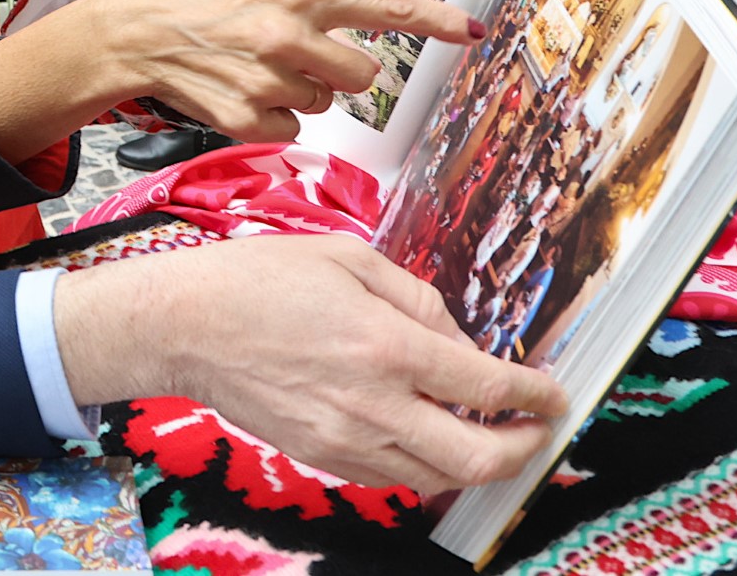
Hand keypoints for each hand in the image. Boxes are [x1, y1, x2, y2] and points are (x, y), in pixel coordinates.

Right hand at [54, 233, 567, 493]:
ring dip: (476, 463)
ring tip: (487, 435)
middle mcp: (375, 404)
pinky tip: (425, 437)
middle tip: (535, 428)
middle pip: (478, 457)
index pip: (488, 387)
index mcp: (388, 346)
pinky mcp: (321, 456)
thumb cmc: (258, 280)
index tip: (553, 392)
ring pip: (438, 478)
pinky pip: (392, 478)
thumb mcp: (347, 257)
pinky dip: (423, 466)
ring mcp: (346, 440)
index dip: (535, 394)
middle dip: (522, 448)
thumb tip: (456, 334)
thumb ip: (414, 295)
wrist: (184, 327)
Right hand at [93, 0, 481, 141]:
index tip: (472, 28)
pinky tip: (239, 96)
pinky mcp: (246, 118)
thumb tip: (356, 54)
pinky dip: (270, 120)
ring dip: (298, 95)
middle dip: (338, 73)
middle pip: (361, 76)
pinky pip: (290, 132)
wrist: (136, 34)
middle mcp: (288, 34)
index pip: (384, 6)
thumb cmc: (200, 8)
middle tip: (296, 59)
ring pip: (322, 105)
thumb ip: (313, 14)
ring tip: (254, 72)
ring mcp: (267, 79)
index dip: (435, 19)